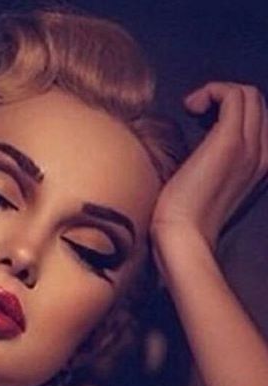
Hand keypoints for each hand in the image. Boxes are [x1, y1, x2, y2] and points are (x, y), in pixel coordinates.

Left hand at [151, 82, 267, 252]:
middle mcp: (264, 153)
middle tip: (195, 115)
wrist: (184, 237)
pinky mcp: (230, 142)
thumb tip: (201, 141)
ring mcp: (251, 147)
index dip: (230, 111)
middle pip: (256, 102)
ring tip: (193, 110)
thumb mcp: (208, 183)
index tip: (202, 122)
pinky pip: (233, 95)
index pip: (258, 119)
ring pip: (248, 94)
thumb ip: (215, 162)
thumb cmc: (185, 217)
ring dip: (218, 93)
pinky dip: (211, 91)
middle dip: (225, 98)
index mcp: (262, 164)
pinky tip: (190, 108)